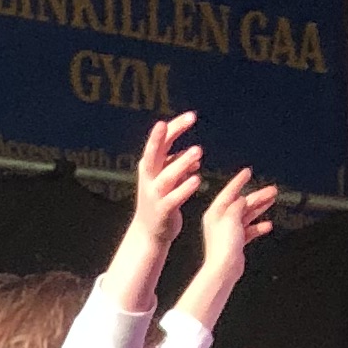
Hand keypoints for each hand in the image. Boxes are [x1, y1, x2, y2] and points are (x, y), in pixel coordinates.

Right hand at [129, 112, 205, 252]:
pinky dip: (184, 189)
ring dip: (181, 163)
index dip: (174, 128)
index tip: (192, 116)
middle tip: (188, 120)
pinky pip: (173, 198)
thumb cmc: (161, 201)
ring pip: (166, 176)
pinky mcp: (162, 210)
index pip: (160, 141)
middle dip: (165, 135)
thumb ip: (177, 165)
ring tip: (198, 151)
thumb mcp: (166, 179)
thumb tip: (193, 154)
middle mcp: (149, 178)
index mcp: (149, 167)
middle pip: (154, 153)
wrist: (149, 232)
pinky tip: (197, 180)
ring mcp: (154, 195)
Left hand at [188, 166, 274, 306]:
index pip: (229, 192)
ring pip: (247, 215)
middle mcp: (221, 220)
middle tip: (272, 189)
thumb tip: (242, 200)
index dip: (239, 181)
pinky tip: (268, 225)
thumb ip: (237, 206)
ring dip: (260, 207)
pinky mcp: (236, 242)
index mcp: (216, 212)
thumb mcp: (231, 218)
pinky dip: (258, 227)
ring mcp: (228, 231)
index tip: (247, 172)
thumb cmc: (223, 245)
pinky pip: (249, 230)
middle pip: (242, 203)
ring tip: (272, 200)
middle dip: (257, 196)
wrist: (224, 268)